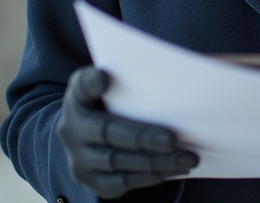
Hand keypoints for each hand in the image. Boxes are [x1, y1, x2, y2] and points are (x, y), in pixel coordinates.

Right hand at [56, 66, 199, 198]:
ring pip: (120, 163)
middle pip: (108, 134)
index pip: (81, 88)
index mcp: (77, 101)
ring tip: (187, 158)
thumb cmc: (104, 103)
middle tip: (173, 139)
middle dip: (143, 138)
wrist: (86, 137)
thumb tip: (112, 76)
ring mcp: (80, 162)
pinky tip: (174, 169)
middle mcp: (72, 133)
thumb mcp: (100, 83)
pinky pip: (123, 182)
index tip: (105, 78)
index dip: (92, 83)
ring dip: (156, 162)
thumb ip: (108, 76)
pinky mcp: (94, 183)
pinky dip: (151, 176)